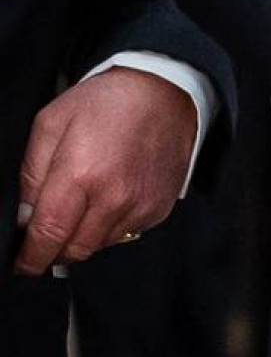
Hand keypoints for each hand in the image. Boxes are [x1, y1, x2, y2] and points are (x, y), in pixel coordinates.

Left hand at [14, 69, 196, 276]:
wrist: (162, 91)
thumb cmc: (106, 101)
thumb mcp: (50, 122)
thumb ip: (31, 174)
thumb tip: (26, 217)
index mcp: (81, 174)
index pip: (48, 236)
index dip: (30, 258)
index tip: (22, 264)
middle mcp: (113, 197)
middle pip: (73, 251)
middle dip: (54, 247)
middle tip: (51, 228)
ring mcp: (139, 206)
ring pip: (98, 246)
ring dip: (83, 235)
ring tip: (85, 200)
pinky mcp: (157, 209)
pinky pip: (125, 234)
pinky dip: (110, 225)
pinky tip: (111, 195)